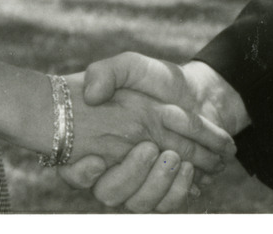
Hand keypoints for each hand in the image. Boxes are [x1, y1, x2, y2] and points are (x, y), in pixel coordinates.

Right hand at [59, 54, 249, 210]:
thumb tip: (92, 95)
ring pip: (138, 203)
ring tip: (175, 157)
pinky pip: (166, 205)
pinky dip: (179, 190)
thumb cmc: (158, 79)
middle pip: (110, 192)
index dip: (79, 173)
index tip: (96, 161)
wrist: (199, 92)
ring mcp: (141, 181)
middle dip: (130, 175)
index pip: (73, 170)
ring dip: (157, 184)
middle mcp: (116, 168)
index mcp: (97, 141)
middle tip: (149, 148)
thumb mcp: (130, 66)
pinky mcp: (166, 188)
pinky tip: (189, 168)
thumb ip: (106, 73)